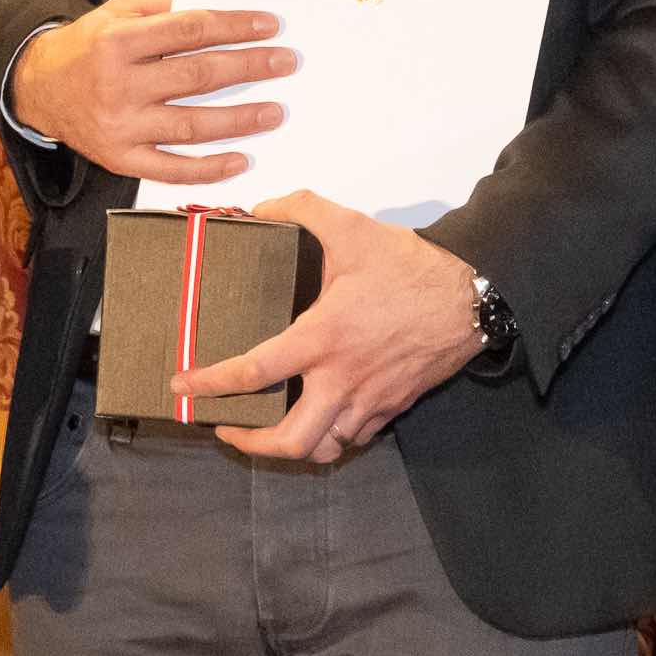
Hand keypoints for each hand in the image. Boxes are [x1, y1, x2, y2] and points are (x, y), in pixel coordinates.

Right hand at [12, 0, 297, 185]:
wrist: (39, 88)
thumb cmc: (89, 44)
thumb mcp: (117, 9)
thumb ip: (164, 4)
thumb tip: (219, 3)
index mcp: (118, 41)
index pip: (189, 30)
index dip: (233, 27)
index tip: (269, 26)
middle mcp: (118, 85)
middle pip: (197, 77)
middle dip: (248, 68)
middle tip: (285, 63)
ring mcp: (120, 126)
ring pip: (190, 125)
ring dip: (239, 120)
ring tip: (275, 111)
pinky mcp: (119, 158)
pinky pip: (171, 169)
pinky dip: (208, 169)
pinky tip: (240, 160)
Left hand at [175, 191, 483, 463]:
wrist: (472, 298)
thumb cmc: (411, 267)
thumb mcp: (351, 227)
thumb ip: (300, 210)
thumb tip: (262, 208)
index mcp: (322, 337)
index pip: (254, 372)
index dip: (211, 384)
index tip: (183, 387)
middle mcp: (341, 379)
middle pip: (290, 441)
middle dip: (250, 445)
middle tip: (226, 427)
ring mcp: (369, 399)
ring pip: (323, 448)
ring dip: (291, 447)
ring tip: (270, 430)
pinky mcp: (392, 406)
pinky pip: (355, 438)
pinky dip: (331, 437)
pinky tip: (319, 418)